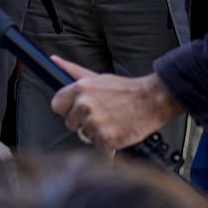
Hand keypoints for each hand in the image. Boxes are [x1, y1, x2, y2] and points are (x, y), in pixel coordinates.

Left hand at [49, 56, 182, 151]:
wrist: (153, 99)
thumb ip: (72, 71)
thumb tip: (54, 60)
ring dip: (98, 132)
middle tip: (102, 115)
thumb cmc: (125, 89)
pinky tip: (118, 131)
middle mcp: (84, 106)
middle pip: (70, 123)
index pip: (56, 106)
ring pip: (86, 135)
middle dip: (83, 122)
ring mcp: (95, 123)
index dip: (67, 110)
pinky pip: (99, 147)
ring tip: (113, 121)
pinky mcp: (107, 138)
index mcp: (79, 90)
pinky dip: (108, 144)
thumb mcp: (96, 77)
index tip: (78, 110)